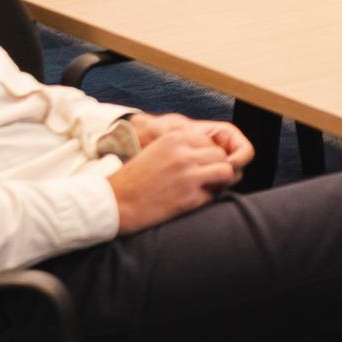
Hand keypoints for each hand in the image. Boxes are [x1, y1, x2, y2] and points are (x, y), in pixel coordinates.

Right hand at [106, 118, 242, 230]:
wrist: (114, 202)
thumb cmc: (133, 179)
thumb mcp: (156, 151)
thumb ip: (181, 148)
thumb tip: (208, 154)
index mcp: (175, 138)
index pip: (210, 142)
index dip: (209, 156)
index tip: (201, 167)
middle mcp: (184, 153)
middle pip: (221, 156)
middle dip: (218, 168)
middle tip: (208, 181)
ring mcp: (188, 175)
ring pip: (226, 172)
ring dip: (220, 182)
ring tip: (206, 190)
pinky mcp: (189, 197)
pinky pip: (214, 195)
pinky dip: (208, 199)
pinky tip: (193, 202)